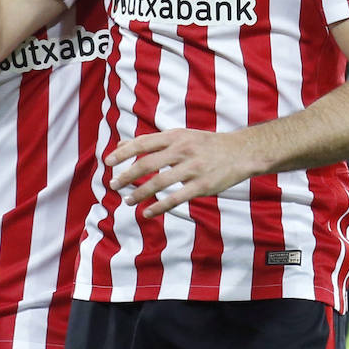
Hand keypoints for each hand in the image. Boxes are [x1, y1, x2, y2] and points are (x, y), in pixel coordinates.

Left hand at [106, 128, 255, 217]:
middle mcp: (182, 150)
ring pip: (159, 183)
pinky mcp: (202, 185)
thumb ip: (154, 142)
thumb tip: (124, 145)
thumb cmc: (206, 144)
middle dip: (127, 175)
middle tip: (113, 185)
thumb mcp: (181, 136)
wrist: (241, 151)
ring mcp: (192, 168)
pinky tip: (147, 213)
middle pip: (147, 164)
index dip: (123, 152)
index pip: (143, 143)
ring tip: (127, 201)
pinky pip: (176, 198)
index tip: (108, 162)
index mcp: (175, 136)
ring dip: (140, 193)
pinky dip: (159, 207)